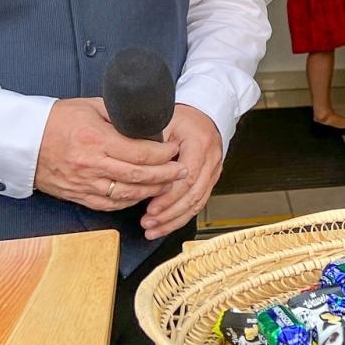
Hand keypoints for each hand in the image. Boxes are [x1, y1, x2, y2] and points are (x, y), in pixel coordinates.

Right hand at [35, 98, 185, 209]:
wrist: (22, 141)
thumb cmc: (55, 120)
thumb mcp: (90, 107)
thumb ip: (118, 115)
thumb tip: (144, 120)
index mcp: (97, 140)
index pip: (141, 152)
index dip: (163, 154)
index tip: (175, 150)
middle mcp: (93, 165)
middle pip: (139, 176)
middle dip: (167, 175)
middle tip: (183, 171)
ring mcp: (85, 184)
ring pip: (128, 194)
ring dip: (153, 191)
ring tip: (169, 184)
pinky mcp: (79, 196)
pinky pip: (111, 205)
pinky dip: (131, 201)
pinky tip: (142, 194)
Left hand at [140, 103, 223, 240]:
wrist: (203, 115)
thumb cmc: (182, 117)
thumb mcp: (164, 121)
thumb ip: (151, 141)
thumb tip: (131, 159)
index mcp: (200, 144)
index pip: (187, 177)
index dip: (169, 196)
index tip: (150, 207)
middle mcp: (211, 160)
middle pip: (193, 195)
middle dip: (169, 213)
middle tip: (148, 223)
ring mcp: (213, 172)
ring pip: (197, 203)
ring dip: (174, 219)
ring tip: (153, 229)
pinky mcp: (210, 181)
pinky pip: (198, 203)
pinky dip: (181, 217)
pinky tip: (165, 225)